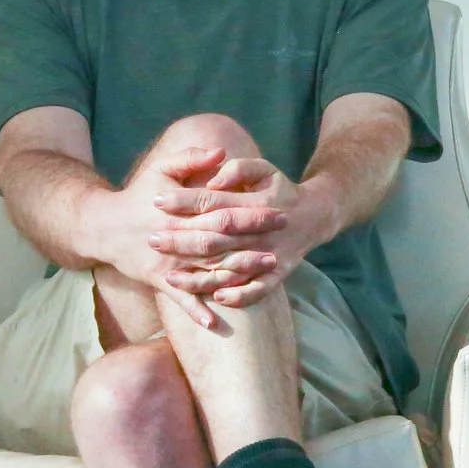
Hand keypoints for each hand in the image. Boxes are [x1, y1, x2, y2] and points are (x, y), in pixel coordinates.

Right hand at [88, 144, 281, 327]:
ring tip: (266, 271)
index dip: (253, 213)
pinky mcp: (158, 279)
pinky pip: (180, 298)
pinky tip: (215, 322)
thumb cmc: (140, 194)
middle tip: (282, 246)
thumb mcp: (162, 169)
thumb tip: (222, 151)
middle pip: (220, 244)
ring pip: (207, 271)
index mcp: (181, 210)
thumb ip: (192, 158)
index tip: (280, 212)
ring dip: (237, 274)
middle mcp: (176, 237)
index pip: (223, 211)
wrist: (105, 227)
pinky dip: (196, 310)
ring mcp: (168, 262)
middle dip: (252, 246)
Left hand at [152, 154, 332, 307]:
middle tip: (152, 238)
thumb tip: (212, 182)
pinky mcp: (277, 274)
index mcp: (255, 202)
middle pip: (214, 238)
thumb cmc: (280, 190)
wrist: (315, 216)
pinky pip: (258, 290)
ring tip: (170, 276)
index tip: (157, 199)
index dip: (185, 200)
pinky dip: (239, 296)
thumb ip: (239, 169)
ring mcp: (269, 255)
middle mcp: (260, 231)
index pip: (213, 202)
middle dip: (181, 239)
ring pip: (230, 269)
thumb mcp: (264, 170)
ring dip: (200, 276)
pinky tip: (215, 298)